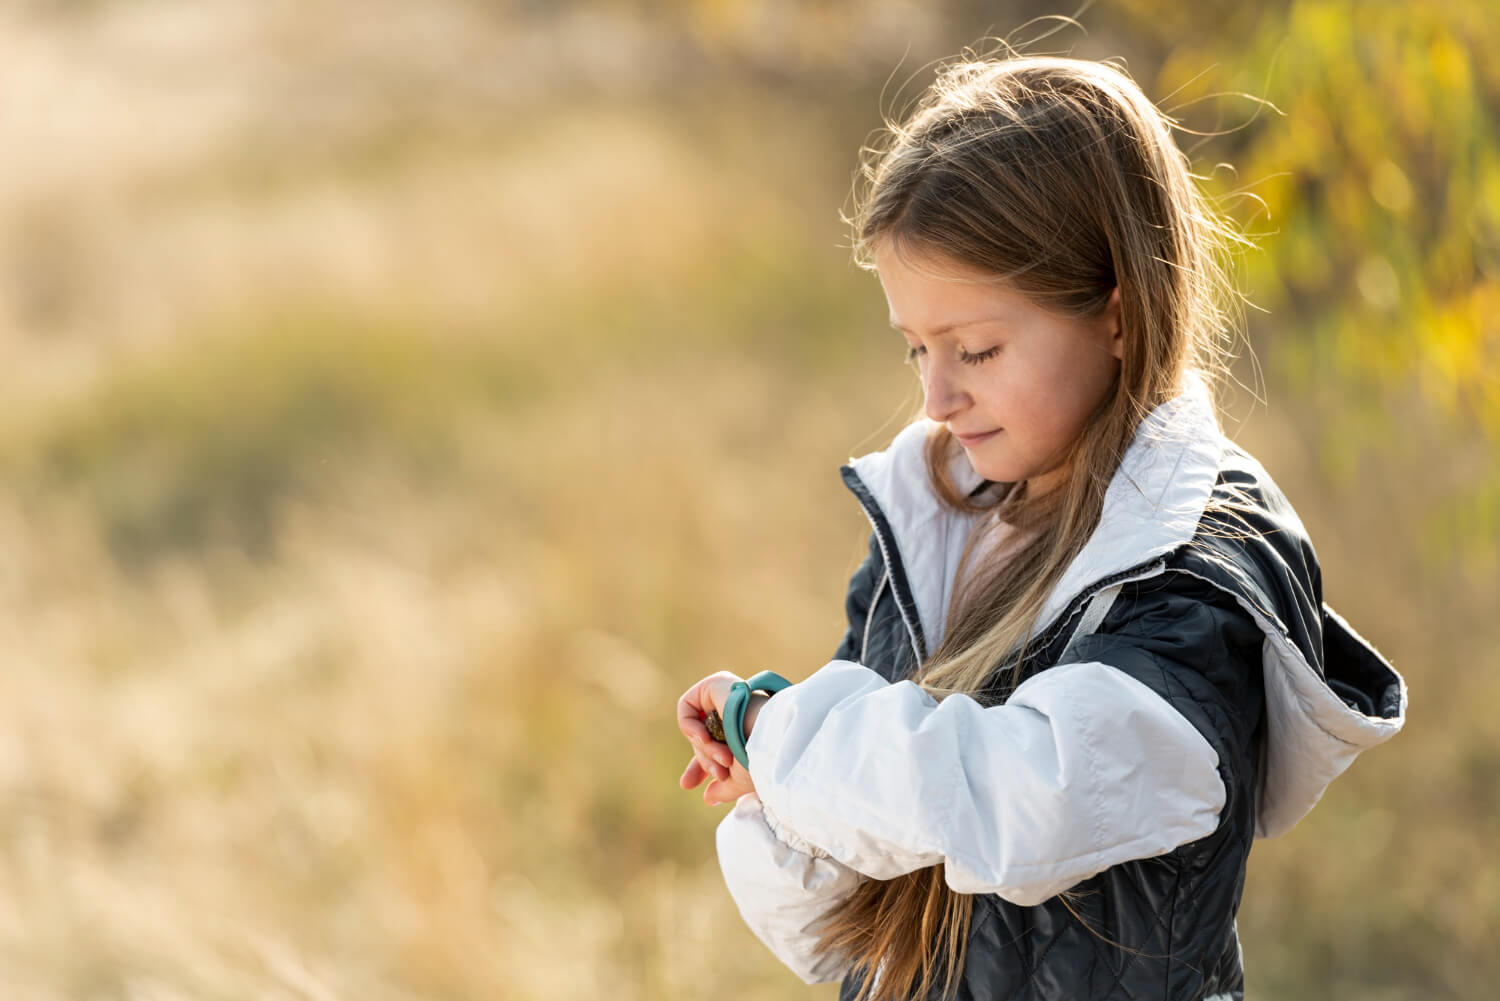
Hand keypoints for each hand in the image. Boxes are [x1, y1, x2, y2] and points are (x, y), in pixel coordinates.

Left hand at [676, 672, 764, 804]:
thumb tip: (708, 798)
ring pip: (697, 728)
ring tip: (725, 758)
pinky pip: (686, 708)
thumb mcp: (741, 780)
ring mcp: (725, 695)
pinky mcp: (715, 683)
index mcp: (744, 729)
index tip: (687, 785)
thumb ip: (724, 788)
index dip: (701, 763)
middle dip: (705, 760)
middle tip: (720, 773)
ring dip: (705, 749)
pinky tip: (705, 737)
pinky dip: (690, 729)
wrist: (772, 739)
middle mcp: (735, 710)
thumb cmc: (762, 759)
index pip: (715, 745)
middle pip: (703, 738)